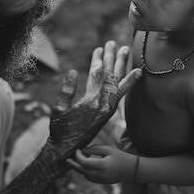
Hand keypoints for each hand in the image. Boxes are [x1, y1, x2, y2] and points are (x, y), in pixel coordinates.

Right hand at [45, 41, 140, 157]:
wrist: (68, 150)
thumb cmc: (60, 130)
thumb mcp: (58, 110)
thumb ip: (66, 91)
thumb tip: (73, 71)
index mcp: (91, 102)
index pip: (99, 76)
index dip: (101, 60)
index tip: (102, 48)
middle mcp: (103, 104)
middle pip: (110, 76)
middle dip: (112, 58)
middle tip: (115, 43)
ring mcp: (107, 108)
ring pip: (117, 82)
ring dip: (122, 66)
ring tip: (125, 51)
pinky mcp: (108, 112)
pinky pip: (121, 94)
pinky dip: (128, 83)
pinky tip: (135, 73)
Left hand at [66, 145, 135, 183]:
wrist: (132, 170)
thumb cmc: (120, 156)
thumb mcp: (107, 149)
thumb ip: (94, 149)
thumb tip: (82, 151)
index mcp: (102, 165)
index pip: (84, 162)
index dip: (78, 156)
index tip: (78, 149)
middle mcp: (100, 175)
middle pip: (81, 170)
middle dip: (73, 164)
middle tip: (67, 159)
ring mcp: (101, 180)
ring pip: (84, 174)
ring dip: (80, 168)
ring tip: (78, 159)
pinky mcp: (102, 182)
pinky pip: (89, 178)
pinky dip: (85, 172)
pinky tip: (86, 165)